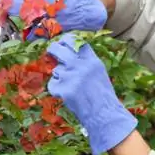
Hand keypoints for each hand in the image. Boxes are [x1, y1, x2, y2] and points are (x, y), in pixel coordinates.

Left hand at [46, 33, 136, 154]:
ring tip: (73, 88)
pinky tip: (68, 96)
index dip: (67, 40)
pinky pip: (53, 85)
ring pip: (56, 70)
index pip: (77, 42)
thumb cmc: (103, 95)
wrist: (104, 113)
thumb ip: (86, 62)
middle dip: (53, 49)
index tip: (62, 42)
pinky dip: (57, 90)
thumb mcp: (99, 73)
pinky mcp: (63, 89)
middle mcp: (81, 66)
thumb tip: (67, 55)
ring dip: (60, 77)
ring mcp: (71, 77)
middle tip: (51, 51)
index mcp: (92, 61)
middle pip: (59, 50)